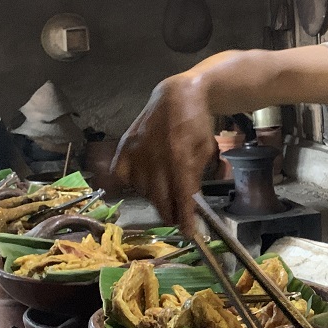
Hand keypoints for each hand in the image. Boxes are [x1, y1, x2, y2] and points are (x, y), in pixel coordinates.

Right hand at [112, 73, 214, 232]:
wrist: (177, 95)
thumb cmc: (196, 124)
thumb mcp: (205, 149)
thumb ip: (196, 176)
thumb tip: (190, 203)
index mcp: (179, 153)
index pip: (181, 194)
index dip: (184, 216)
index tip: (188, 232)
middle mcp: (155, 154)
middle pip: (159, 196)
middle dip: (169, 212)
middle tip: (176, 219)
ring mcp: (136, 150)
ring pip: (142, 189)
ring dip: (154, 197)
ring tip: (163, 195)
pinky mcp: (124, 146)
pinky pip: (121, 175)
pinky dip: (130, 184)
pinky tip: (142, 183)